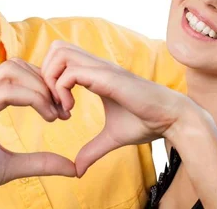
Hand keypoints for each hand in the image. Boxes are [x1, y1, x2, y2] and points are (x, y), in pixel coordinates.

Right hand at [0, 59, 74, 208]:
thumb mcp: (6, 167)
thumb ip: (38, 162)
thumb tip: (72, 167)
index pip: (15, 72)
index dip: (43, 85)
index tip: (62, 111)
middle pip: (17, 66)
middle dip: (47, 83)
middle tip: (64, 110)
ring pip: (12, 72)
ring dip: (42, 88)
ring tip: (57, 114)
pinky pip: (4, 91)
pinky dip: (33, 98)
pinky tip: (47, 116)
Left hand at [41, 40, 196, 176]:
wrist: (171, 119)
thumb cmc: (146, 122)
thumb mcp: (111, 137)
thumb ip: (92, 149)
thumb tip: (77, 169)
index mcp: (96, 73)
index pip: (61, 59)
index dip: (51, 81)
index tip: (56, 109)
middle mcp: (96, 65)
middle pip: (56, 47)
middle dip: (44, 74)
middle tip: (52, 103)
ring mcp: (101, 68)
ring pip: (60, 52)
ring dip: (51, 80)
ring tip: (61, 106)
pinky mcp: (107, 77)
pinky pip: (71, 73)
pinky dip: (62, 90)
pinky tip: (70, 111)